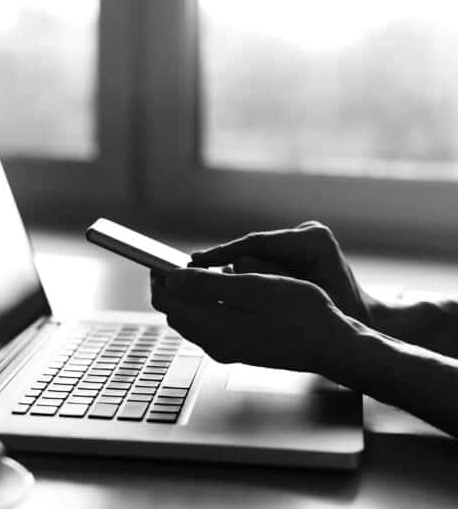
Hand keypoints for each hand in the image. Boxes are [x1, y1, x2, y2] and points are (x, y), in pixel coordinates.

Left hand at [151, 268, 358, 372]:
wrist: (334, 345)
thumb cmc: (301, 314)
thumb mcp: (253, 288)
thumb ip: (207, 285)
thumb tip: (171, 280)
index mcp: (213, 329)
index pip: (166, 302)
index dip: (159, 278)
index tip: (162, 260)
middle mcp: (214, 343)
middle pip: (176, 312)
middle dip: (173, 286)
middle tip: (183, 263)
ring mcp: (227, 348)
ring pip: (193, 318)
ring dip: (192, 295)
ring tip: (206, 272)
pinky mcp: (241, 348)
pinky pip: (212, 324)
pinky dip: (210, 304)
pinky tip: (228, 290)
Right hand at [190, 221, 377, 325]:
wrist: (361, 318)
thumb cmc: (343, 314)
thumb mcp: (306, 301)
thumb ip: (272, 282)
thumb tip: (235, 267)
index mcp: (313, 240)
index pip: (259, 243)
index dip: (225, 252)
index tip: (198, 260)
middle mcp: (305, 233)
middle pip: (252, 248)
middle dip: (223, 262)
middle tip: (190, 272)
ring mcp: (297, 240)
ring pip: (252, 255)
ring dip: (231, 270)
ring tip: (201, 281)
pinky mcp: (290, 250)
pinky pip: (258, 261)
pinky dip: (242, 274)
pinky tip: (220, 285)